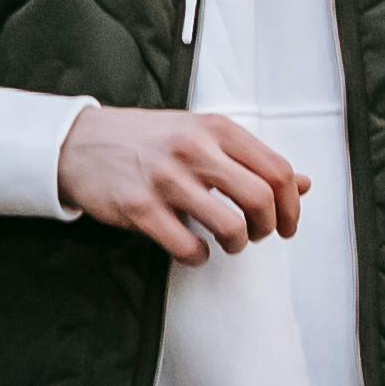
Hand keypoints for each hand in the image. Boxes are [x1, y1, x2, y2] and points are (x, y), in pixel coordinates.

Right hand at [56, 103, 305, 265]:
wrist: (81, 142)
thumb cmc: (148, 140)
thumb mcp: (202, 135)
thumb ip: (250, 159)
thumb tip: (303, 184)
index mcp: (215, 129)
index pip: (277, 170)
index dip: (291, 205)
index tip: (287, 223)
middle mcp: (194, 150)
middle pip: (261, 199)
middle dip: (267, 228)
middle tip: (257, 234)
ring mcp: (166, 179)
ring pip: (230, 226)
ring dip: (236, 244)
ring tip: (226, 242)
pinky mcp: (141, 208)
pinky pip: (188, 247)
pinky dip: (198, 256)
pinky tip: (193, 249)